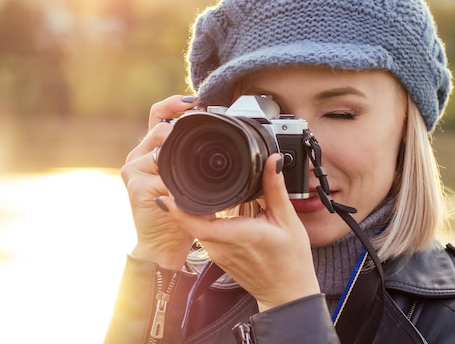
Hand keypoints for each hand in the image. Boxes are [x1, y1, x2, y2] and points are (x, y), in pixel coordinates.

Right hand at [121, 95, 197, 269]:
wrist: (163, 243)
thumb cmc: (179, 210)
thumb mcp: (189, 179)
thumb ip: (194, 158)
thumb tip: (220, 139)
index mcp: (151, 150)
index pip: (158, 115)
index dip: (174, 104)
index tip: (195, 100)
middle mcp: (138, 156)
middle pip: (159, 127)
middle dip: (182, 128)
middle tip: (204, 131)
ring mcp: (134, 170)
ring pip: (160, 146)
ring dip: (181, 156)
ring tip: (195, 169)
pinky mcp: (136, 185)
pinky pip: (161, 172)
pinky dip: (177, 178)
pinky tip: (184, 186)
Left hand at [158, 153, 320, 311]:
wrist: (287, 293)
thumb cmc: (290, 261)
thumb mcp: (287, 220)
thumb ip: (275, 189)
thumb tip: (272, 161)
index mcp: (236, 235)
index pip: (198, 224)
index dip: (178, 211)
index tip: (163, 196)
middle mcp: (220, 246)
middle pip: (194, 219)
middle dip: (187, 198)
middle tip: (185, 175)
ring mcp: (217, 253)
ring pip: (199, 226)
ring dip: (198, 208)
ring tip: (201, 186)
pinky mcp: (219, 256)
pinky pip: (206, 233)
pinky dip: (208, 218)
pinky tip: (218, 206)